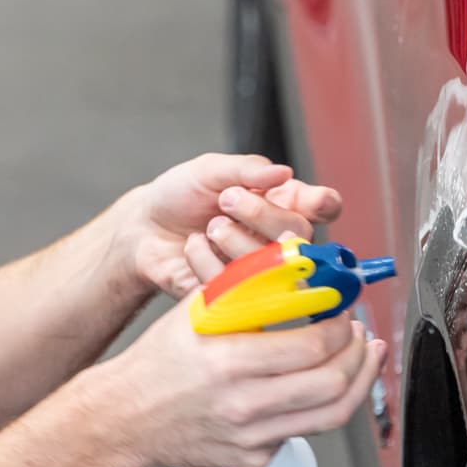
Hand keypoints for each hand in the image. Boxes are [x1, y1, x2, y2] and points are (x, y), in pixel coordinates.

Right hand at [104, 295, 385, 466]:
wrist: (125, 419)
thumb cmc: (158, 363)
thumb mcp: (196, 310)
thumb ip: (246, 284)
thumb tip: (293, 256)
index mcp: (230, 361)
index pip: (313, 346)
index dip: (341, 327)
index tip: (343, 312)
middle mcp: (243, 404)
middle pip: (333, 384)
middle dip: (359, 356)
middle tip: (361, 336)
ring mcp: (251, 438)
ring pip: (330, 416)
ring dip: (356, 384)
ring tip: (362, 361)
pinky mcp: (253, 459)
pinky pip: (299, 433)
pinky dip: (313, 409)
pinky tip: (312, 389)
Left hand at [122, 153, 343, 299]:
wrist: (143, 230)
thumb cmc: (180, 196)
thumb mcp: (208, 171)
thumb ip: (246, 170)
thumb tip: (285, 172)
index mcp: (282, 202)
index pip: (323, 206)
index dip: (324, 204)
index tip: (313, 201)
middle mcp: (279, 238)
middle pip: (299, 234)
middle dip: (263, 214)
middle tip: (228, 201)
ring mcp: (261, 270)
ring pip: (272, 263)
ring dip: (235, 239)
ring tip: (210, 227)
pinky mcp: (237, 296)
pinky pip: (236, 285)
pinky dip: (208, 260)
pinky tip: (194, 248)